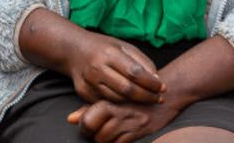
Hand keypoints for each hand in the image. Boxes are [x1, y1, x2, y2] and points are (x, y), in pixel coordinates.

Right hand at [65, 31, 165, 104]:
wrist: (73, 50)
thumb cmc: (103, 48)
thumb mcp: (124, 47)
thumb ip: (142, 61)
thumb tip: (157, 80)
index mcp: (108, 53)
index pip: (135, 73)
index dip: (152, 83)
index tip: (162, 88)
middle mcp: (96, 68)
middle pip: (127, 90)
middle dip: (147, 97)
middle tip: (158, 98)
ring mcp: (88, 81)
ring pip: (118, 99)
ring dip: (135, 102)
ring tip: (146, 99)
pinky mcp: (83, 92)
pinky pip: (106, 102)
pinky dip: (120, 103)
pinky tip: (128, 99)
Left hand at [67, 97, 184, 142]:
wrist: (163, 96)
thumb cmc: (130, 99)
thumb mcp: (109, 100)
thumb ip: (87, 109)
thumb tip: (70, 119)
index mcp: (107, 103)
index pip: (87, 122)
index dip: (85, 129)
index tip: (88, 129)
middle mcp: (118, 113)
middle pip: (97, 136)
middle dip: (95, 137)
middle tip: (98, 133)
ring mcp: (131, 123)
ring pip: (109, 142)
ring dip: (106, 141)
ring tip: (109, 134)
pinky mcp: (142, 131)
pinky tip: (121, 136)